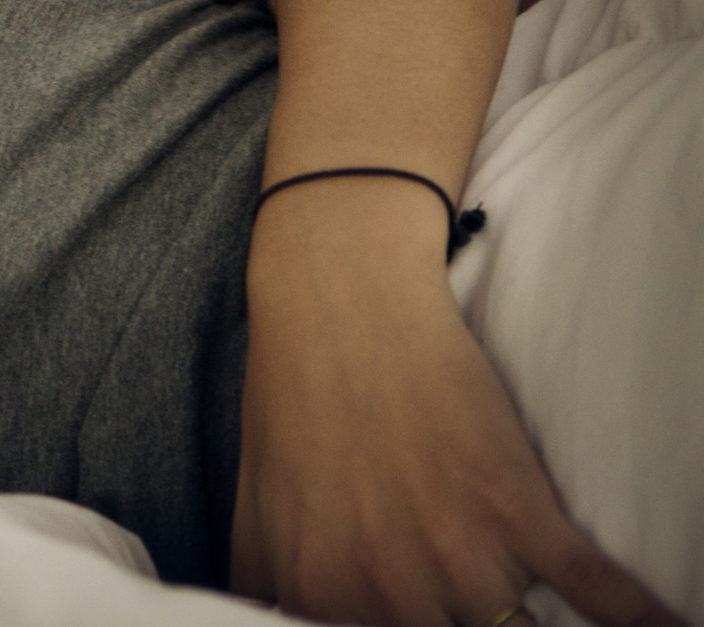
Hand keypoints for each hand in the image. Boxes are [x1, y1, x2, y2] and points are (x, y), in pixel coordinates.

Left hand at [232, 181, 681, 626]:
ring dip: (526, 626)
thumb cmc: (294, 403)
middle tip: (474, 612)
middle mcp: (388, 591)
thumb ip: (274, 588)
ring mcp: (459, 555)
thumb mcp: (257, 513)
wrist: (340, 305)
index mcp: (320, 596)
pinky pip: (599, 595)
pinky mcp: (520, 512)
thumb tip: (280, 624)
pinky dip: (641, 622)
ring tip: (543, 618)